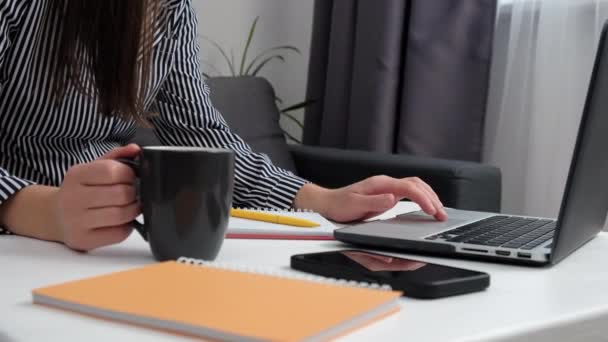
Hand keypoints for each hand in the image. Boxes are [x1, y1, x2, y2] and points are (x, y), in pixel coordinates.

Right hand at [52, 144, 140, 250]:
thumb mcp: (92, 168)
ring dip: (133, 210)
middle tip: (133, 193)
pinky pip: (119, 233)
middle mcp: (72, 198)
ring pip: (121, 215)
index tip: (130, 177)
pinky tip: (121, 220)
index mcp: (75, 175)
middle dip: (134, 193)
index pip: (112, 171)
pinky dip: (127, 226)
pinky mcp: (84, 240)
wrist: (54, 216)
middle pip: (121, 194)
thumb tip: (135, 149)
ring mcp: (76, 221)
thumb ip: (116, 157)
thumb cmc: (80, 190)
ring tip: (131, 206)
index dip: (129, 174)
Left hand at [293, 175, 446, 222]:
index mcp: (380, 184)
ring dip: (429, 197)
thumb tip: (392, 199)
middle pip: (417, 184)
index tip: (432, 210)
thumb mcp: (355, 205)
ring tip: (439, 212)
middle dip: (432, 198)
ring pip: (415, 186)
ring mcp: (387, 188)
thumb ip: (374, 202)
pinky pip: (410, 193)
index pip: (408, 187)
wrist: (328, 204)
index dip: (423, 198)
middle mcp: (385, 183)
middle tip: (441, 214)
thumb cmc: (339, 205)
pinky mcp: (386, 194)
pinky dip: (422, 198)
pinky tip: (426, 208)